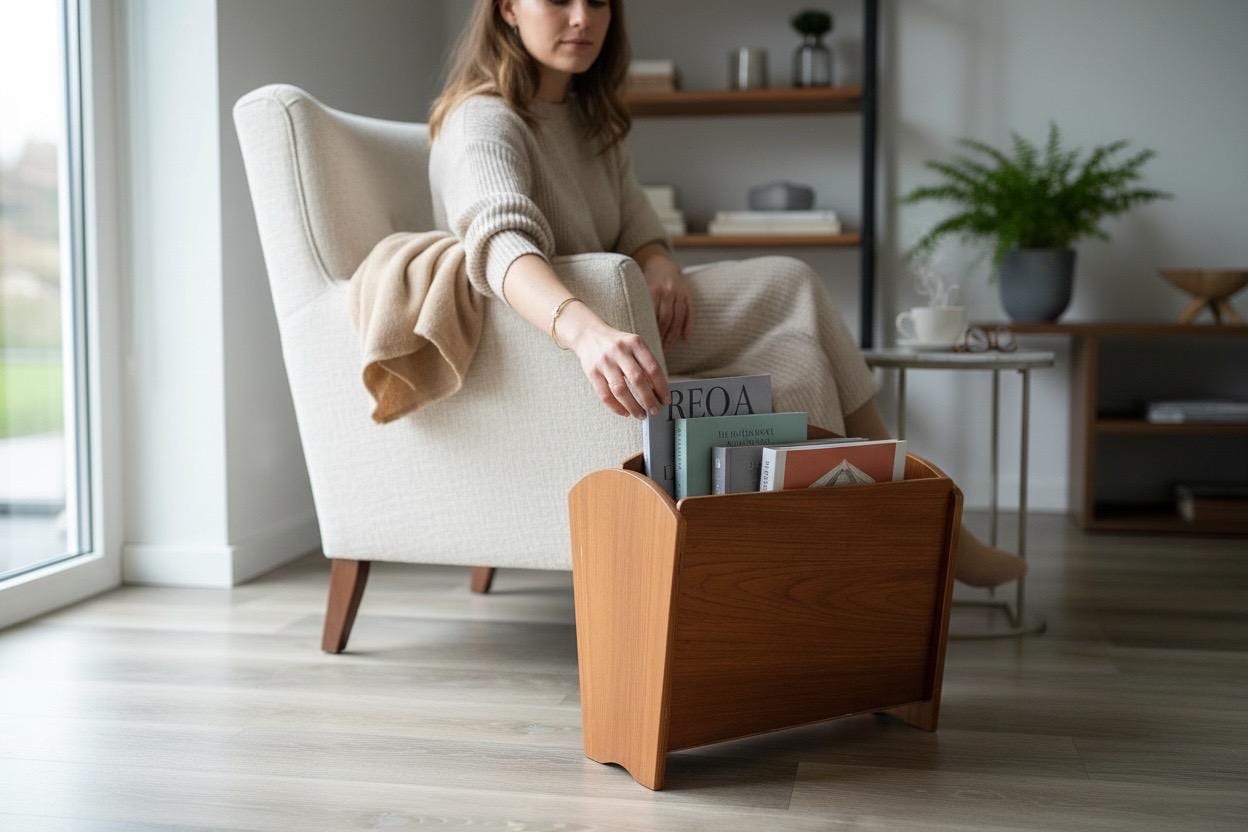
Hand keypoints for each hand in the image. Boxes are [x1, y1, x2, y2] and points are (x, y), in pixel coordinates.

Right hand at [559, 304, 670, 418]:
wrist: (589, 335)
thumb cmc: (617, 344)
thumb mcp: (634, 345)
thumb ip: (646, 363)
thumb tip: (658, 391)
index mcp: (635, 343)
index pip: (653, 369)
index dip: (662, 387)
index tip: (666, 400)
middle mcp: (620, 351)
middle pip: (638, 380)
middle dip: (649, 400)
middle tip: (655, 411)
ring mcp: (604, 362)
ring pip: (621, 390)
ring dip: (633, 407)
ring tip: (641, 414)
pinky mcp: (592, 373)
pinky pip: (605, 395)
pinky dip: (616, 407)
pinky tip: (625, 412)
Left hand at [641, 258, 693, 349]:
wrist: (660, 262)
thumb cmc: (645, 280)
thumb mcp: (638, 288)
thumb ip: (635, 304)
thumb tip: (628, 329)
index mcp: (652, 290)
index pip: (652, 316)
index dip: (650, 332)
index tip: (645, 346)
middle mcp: (667, 291)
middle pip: (665, 319)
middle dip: (661, 337)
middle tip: (656, 352)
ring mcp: (679, 292)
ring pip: (677, 318)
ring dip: (673, 336)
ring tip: (667, 349)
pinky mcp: (688, 294)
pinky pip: (690, 312)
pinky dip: (689, 326)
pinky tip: (685, 339)